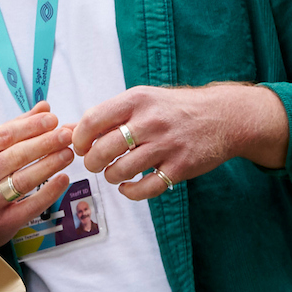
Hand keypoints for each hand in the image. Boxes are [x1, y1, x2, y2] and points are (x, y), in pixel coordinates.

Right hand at [0, 103, 76, 248]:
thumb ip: (13, 129)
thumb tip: (44, 108)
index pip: (2, 136)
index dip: (30, 126)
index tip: (52, 119)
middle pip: (15, 156)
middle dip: (45, 143)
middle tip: (67, 134)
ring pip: (23, 180)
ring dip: (50, 164)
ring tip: (69, 153)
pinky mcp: (1, 224)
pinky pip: (30, 206)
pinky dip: (49, 192)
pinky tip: (63, 179)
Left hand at [71, 85, 288, 203]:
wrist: (224, 117)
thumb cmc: (175, 109)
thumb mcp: (145, 99)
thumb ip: (110, 114)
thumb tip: (68, 130)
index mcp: (137, 100)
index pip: (92, 121)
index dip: (78, 139)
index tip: (80, 146)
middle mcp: (151, 121)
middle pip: (102, 150)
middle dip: (92, 162)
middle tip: (96, 163)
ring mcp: (167, 145)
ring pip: (121, 171)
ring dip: (111, 176)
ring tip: (114, 173)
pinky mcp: (180, 168)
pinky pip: (145, 189)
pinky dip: (130, 192)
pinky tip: (128, 187)